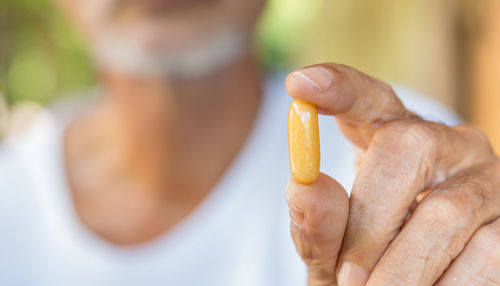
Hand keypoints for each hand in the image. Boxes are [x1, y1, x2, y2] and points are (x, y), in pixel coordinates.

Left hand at [285, 63, 499, 284]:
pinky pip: (486, 256)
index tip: (302, 83)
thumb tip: (306, 186)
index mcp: (390, 137)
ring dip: (405, 270)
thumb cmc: (368, 261)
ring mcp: (487, 178)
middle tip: (348, 277)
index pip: (368, 98)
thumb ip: (317, 221)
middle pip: (410, 146)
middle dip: (371, 221)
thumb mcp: (336, 245)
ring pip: (449, 212)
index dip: (340, 88)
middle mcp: (445, 144)